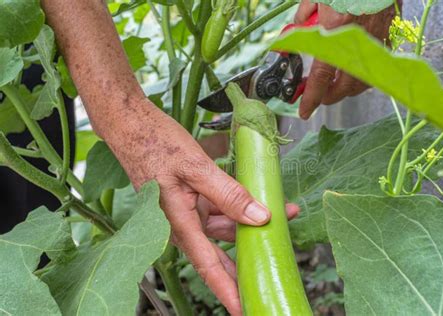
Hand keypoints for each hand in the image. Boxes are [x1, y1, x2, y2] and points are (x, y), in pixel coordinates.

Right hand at [106, 99, 298, 315]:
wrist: (132, 126)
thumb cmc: (154, 144)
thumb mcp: (195, 167)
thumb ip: (228, 194)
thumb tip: (259, 217)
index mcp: (179, 222)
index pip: (208, 265)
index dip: (227, 289)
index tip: (244, 308)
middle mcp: (183, 222)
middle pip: (221, 250)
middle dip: (250, 256)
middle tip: (275, 263)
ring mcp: (187, 210)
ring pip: (224, 227)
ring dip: (251, 223)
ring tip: (283, 215)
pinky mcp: (191, 197)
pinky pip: (219, 209)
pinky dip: (238, 207)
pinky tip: (257, 201)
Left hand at [295, 0, 396, 118]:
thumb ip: (303, 18)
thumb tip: (295, 32)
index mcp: (336, 33)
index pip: (321, 77)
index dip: (311, 97)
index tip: (304, 110)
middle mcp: (357, 43)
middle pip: (344, 87)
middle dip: (329, 97)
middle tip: (318, 98)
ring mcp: (375, 42)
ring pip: (364, 81)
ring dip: (347, 89)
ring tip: (334, 87)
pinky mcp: (388, 37)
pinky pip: (376, 67)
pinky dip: (363, 75)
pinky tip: (354, 71)